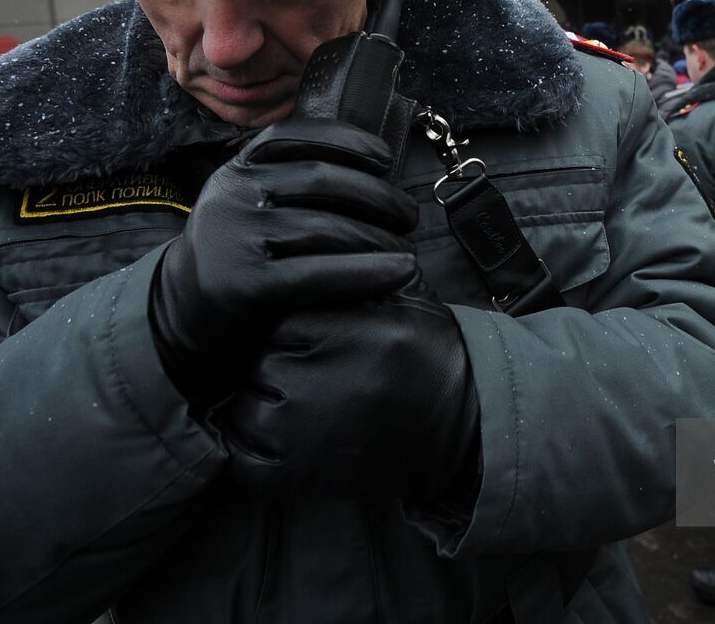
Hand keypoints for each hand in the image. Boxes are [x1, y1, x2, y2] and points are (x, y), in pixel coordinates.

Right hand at [149, 118, 419, 408]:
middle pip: (320, 180)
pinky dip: (366, 272)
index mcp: (237, 169)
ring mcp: (235, 238)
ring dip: (378, 237)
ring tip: (407, 250)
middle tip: (409, 215)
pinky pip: (318, 273)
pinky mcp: (243, 285)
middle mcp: (233, 195)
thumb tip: (371, 167)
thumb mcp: (249, 205)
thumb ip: (289, 181)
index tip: (385, 158)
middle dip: (377, 195)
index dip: (347, 141)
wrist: (178, 317)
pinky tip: (399, 272)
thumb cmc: (237, 257)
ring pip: (325, 227)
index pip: (295, 136)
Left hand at [219, 268, 480, 501]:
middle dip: (278, 371)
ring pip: (248, 410)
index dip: (293, 335)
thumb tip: (304, 241)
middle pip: (261, 364)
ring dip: (265, 413)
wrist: (468, 423)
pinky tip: (284, 446)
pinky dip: (254, 456)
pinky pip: (247, 461)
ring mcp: (308, 428)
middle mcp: (324, 375)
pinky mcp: (303, 473)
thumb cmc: (431, 353)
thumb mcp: (404, 294)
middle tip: (316, 383)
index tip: (315, 346)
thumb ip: (356, 270)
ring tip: (306, 414)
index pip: (279, 321)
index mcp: (345, 327)